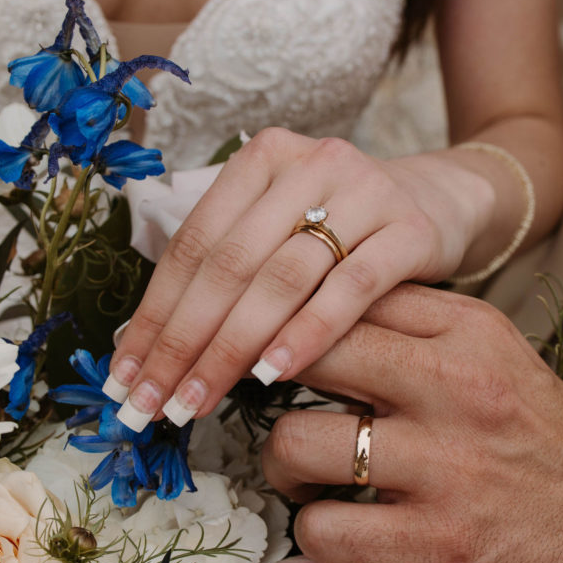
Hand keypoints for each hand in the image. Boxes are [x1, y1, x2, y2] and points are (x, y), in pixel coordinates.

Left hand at [105, 127, 494, 429]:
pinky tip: (273, 375)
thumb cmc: (343, 230)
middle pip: (230, 262)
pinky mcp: (410, 230)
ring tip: (197, 399)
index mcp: (264, 159)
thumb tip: (150, 350)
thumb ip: (229, 269)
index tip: (125, 377)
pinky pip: (351, 288)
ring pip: (282, 277)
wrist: (438, 203)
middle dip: (183, 340)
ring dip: (232, 347)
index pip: (193, 243)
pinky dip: (307, 333)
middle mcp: (311, 164)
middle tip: (153, 403)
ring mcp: (365, 192)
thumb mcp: (283, 229)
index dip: (153, 313)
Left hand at [264, 284, 562, 562]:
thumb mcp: (503, 360)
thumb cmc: (553, 449)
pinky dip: (315, 529)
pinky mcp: (434, 544)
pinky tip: (340, 525)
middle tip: (274, 402)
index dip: (297, 318)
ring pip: (295, 441)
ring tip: (305, 474)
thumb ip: (424, 332)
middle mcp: (454, 387)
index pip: (347, 294)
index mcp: (470, 332)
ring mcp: (442, 466)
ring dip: (283, 463)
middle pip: (308, 351)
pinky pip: (320, 527)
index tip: (281, 342)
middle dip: (273, 378)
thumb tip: (329, 321)